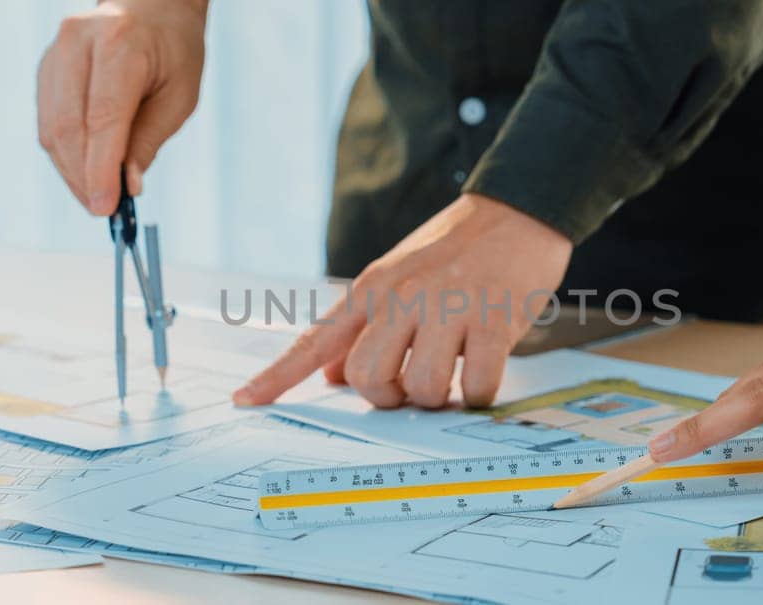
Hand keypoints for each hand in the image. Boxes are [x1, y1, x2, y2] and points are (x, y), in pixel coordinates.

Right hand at [37, 0, 206, 214]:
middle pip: (68, 126)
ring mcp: (54, 52)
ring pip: (51, 128)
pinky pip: (48, 121)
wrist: (151, 7)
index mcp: (118, 42)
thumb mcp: (179, 95)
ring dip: (71, 171)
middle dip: (83, 177)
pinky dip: (65, 153)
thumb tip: (128, 186)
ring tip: (97, 195)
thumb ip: (150, 139)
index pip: (102, 117)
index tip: (105, 206)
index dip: (100, 168)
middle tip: (103, 209)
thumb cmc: (174, 51)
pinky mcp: (45, 68)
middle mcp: (76, 41)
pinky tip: (86, 171)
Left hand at [233, 193, 572, 407]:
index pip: (315, 339)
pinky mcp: (495, 319)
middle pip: (369, 378)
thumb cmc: (454, 249)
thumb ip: (364, 325)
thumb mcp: (397, 276)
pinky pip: (477, 385)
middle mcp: (403, 296)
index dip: (277, 376)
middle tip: (409, 388)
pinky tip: (483, 375)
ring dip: (438, 398)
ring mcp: (449, 306)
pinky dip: (479, 395)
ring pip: (422, 387)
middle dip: (390, 398)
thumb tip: (332, 375)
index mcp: (372, 288)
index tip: (244, 402)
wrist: (518, 208)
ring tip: (453, 377)